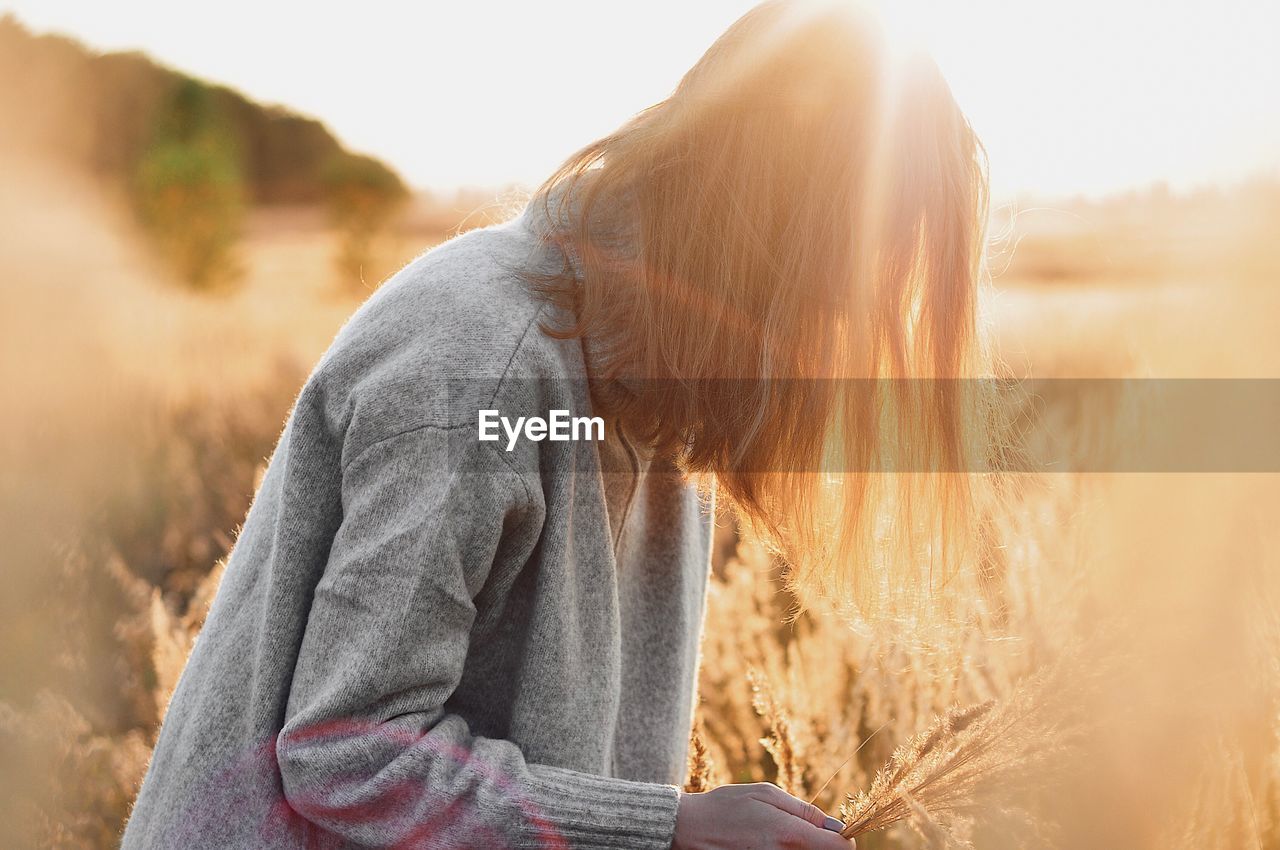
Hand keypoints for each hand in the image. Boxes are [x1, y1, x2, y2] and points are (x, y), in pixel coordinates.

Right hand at [672, 782, 852, 848]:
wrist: (690, 830)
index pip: (840, 848)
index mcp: (790, 835)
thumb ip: (804, 810)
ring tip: (777, 836)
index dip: (842, 838)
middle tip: (802, 831)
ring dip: (802, 849)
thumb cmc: (727, 806)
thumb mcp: (766, 794)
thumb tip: (835, 826)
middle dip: (820, 844)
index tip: (833, 832)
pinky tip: (767, 844)